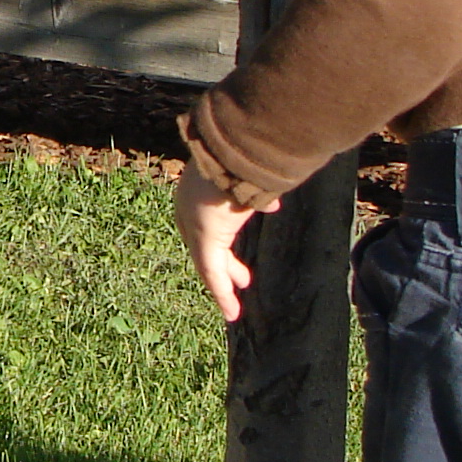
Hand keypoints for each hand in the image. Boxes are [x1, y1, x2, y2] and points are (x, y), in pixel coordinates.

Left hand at [173, 166, 277, 320]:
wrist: (236, 148)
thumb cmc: (246, 155)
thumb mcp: (251, 175)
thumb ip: (258, 194)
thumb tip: (272, 204)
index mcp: (197, 191)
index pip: (206, 225)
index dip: (222, 243)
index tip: (236, 255)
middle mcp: (189, 208)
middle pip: (206, 246)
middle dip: (226, 265)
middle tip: (243, 279)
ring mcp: (194, 224)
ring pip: (208, 263)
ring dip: (224, 285)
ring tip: (233, 309)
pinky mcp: (204, 238)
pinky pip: (212, 272)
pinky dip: (222, 294)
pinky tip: (232, 313)